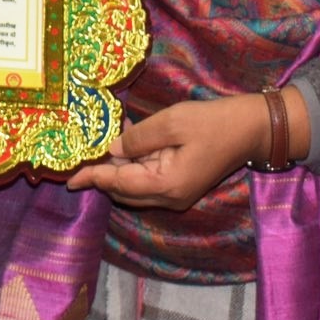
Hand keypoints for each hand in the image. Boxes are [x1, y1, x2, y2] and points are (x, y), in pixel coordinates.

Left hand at [65, 94, 265, 209]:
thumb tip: (112, 151)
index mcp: (166, 185)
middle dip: (102, 177)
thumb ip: (138, 137)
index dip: (92, 178)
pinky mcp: (182, 186)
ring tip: (100, 150)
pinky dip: (133, 170)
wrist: (251, 129)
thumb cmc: (212, 122)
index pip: (118, 183)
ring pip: (135, 189)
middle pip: (124, 192)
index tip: (69, 178)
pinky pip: (148, 183)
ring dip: (117, 173)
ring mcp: (177, 195)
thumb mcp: (171, 122)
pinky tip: (126, 149)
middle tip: (81, 158)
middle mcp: (170, 198)